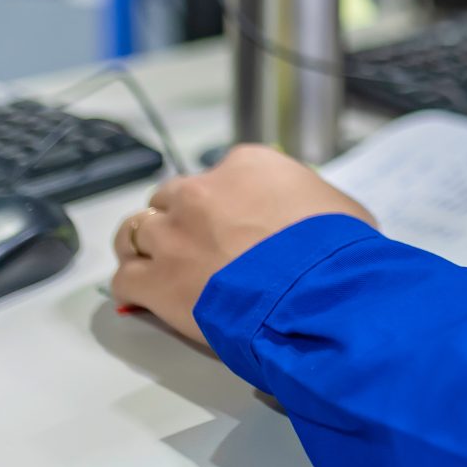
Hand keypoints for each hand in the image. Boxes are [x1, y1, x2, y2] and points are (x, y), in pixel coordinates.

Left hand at [110, 145, 376, 346]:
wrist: (315, 295)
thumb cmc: (334, 254)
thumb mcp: (340, 209)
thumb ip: (312, 203)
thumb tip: (317, 217)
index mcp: (246, 166)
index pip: (218, 175)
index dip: (222, 204)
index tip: (229, 224)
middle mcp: (201, 193)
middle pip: (169, 199)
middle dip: (178, 221)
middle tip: (192, 247)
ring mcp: (174, 236)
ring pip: (134, 231)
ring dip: (143, 247)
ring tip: (152, 265)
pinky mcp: (157, 280)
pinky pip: (126, 279)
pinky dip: (134, 290)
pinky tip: (146, 299)